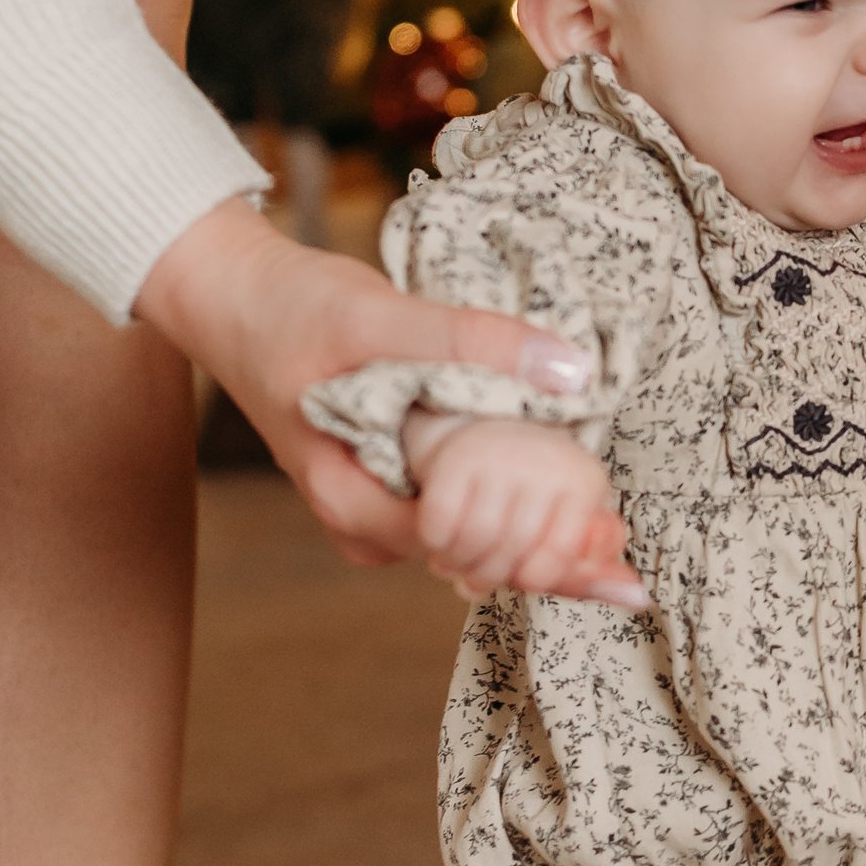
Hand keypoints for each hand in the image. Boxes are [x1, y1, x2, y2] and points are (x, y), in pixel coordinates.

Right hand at [135, 199, 597, 572]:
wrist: (235, 296)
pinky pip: (460, 508)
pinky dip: (511, 510)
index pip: (464, 547)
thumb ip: (472, 344)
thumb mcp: (382, 318)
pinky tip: (565, 509)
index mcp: (351, 498)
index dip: (539, 554)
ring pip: (469, 540)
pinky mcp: (393, 481)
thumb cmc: (292, 310)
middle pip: (473, 557)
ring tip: (611, 541)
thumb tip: (569, 373)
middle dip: (549, 563)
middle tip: (629, 569)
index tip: (606, 551)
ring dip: (535, 542)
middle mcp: (364, 519)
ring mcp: (377, 505)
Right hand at [411, 419, 649, 608]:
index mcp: (583, 481)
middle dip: (489, 578)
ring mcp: (498, 456)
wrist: (487, 429)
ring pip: (474, 539)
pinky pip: (439, 523)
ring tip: (458, 567)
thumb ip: (594, 572)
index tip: (522, 579)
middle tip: (477, 582)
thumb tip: (638, 600)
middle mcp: (544, 462)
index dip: (534, 578)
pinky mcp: (455, 458)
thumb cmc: (535, 496)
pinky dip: (435, 545)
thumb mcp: (569, 527)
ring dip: (459, 566)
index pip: (559, 554)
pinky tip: (441, 546)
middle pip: (512, 549)